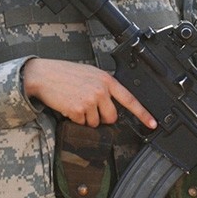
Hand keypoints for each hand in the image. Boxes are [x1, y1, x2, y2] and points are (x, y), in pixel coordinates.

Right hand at [22, 58, 156, 128]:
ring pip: (96, 123)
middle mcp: (101, 90)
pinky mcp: (78, 110)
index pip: (129, 99)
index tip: (153, 123)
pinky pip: (82, 123)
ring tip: (76, 102)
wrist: (43, 75)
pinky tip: (68, 106)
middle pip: (112, 117)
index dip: (143, 114)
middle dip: (102, 117)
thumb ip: (104, 86)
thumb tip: (112, 103)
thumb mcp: (90, 74)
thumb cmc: (65, 73)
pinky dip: (75, 119)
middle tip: (89, 107)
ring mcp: (90, 100)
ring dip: (86, 118)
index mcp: (106, 80)